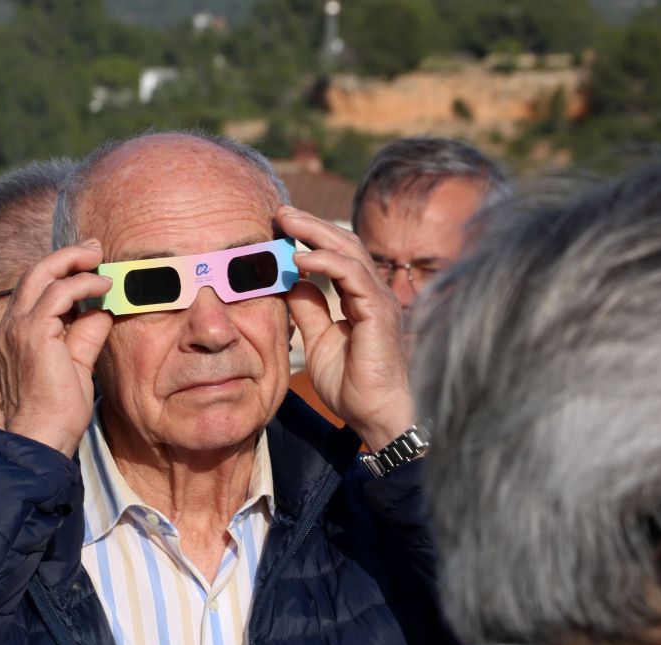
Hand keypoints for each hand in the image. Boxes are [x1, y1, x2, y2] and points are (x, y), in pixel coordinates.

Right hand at [0, 240, 113, 456]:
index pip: (33, 292)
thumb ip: (86, 334)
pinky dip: (83, 284)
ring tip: (99, 257)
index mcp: (13, 336)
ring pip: (41, 275)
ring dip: (73, 261)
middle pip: (33, 274)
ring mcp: (16, 329)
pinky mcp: (32, 334)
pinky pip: (58, 294)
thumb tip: (103, 308)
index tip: (86, 267)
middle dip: (64, 256)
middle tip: (93, 248)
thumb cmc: (56, 413)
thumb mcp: (76, 364)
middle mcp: (9, 328)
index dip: (60, 274)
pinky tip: (103, 286)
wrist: (41, 439)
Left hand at [277, 205, 414, 449]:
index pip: (337, 256)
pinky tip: (298, 258)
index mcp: (361, 298)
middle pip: (343, 245)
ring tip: (285, 222)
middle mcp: (374, 293)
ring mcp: (380, 300)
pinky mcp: (379, 312)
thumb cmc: (353, 384)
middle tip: (280, 211)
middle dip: (311, 225)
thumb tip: (290, 282)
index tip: (280, 227)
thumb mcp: (319, 341)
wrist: (376, 416)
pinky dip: (324, 262)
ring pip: (348, 251)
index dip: (311, 238)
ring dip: (314, 233)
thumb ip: (308, 310)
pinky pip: (352, 275)